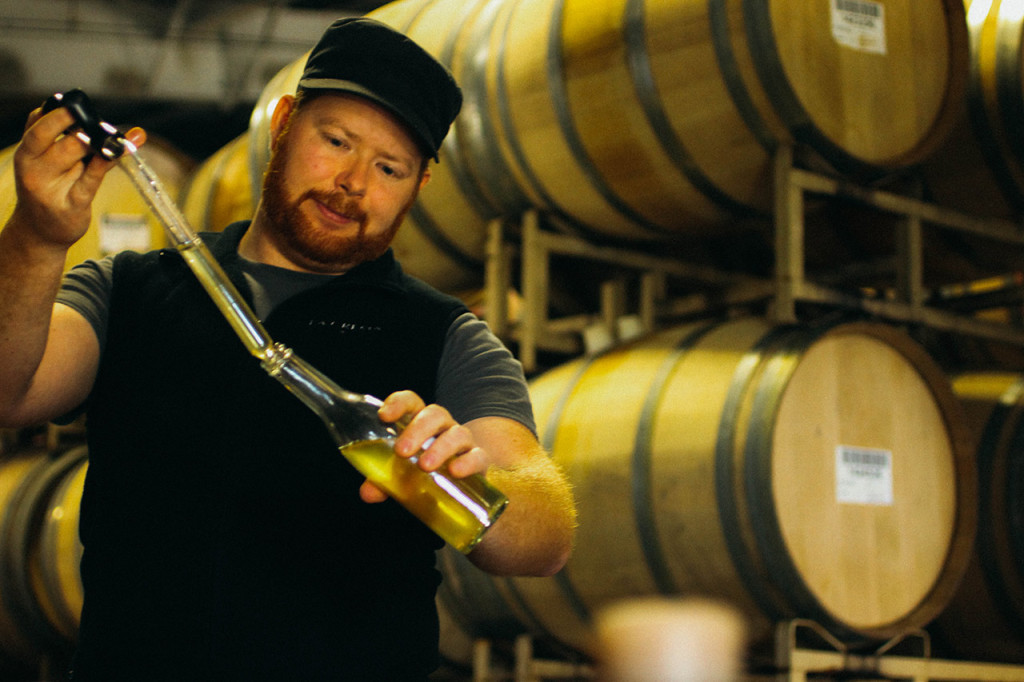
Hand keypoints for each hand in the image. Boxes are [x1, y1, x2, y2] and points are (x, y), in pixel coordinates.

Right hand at [11, 103, 145, 247]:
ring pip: (75, 153)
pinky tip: (118, 152)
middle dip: (78, 125)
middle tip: (99, 122)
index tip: (77, 103)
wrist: (39, 233)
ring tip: (114, 136)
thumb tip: (89, 115)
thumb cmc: (47, 190)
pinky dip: (106, 162)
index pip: (37, 125)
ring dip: (97, 142)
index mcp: (26, 153)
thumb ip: (60, 138)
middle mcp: (33, 169)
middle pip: (56, 138)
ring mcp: (50, 188)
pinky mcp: (72, 205)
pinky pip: (92, 178)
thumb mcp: (44, 163)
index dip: (58, 112)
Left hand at [358, 390, 489, 503]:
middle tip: (402, 451)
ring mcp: (463, 442)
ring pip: (457, 433)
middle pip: (435, 415)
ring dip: (440, 447)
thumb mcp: (402, 475)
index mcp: (420, 423)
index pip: (412, 402)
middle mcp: (443, 427)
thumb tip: (367, 493)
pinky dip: (467, 462)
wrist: (463, 486)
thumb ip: (383, 481)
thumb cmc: (425, 471)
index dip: (398, 403)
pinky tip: (455, 472)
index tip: (384, 416)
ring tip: (425, 466)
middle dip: (418, 430)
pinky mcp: (479, 461)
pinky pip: (478, 456)